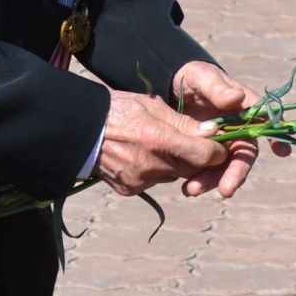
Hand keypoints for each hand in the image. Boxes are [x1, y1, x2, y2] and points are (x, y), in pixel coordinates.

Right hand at [95, 90, 226, 197]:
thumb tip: (213, 133)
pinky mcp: (131, 189)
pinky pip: (155, 181)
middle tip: (193, 142)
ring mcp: (140, 181)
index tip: (217, 142)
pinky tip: (143, 155)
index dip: (216, 150)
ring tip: (161, 144)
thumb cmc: (118, 109)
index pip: (204, 155)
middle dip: (197, 157)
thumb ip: (184, 123)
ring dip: (176, 163)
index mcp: (159, 140)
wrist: (79, 130)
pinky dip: (156, 170)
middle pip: (192, 169)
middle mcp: (151, 166)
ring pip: (174, 175)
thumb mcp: (152, 106)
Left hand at [170, 61, 288, 199]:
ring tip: (193, 190)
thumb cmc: (192, 77)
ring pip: (225, 166)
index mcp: (244, 106)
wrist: (169, 88)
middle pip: (244, 154)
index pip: (265, 120)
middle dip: (237, 173)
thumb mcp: (200, 76)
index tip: (281, 151)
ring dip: (213, 181)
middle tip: (226, 189)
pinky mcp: (207, 153)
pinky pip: (208, 169)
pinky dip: (200, 181)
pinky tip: (187, 188)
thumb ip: (216, 87)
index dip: (276, 136)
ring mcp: (223, 143)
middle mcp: (239, 128)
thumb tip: (236, 97)